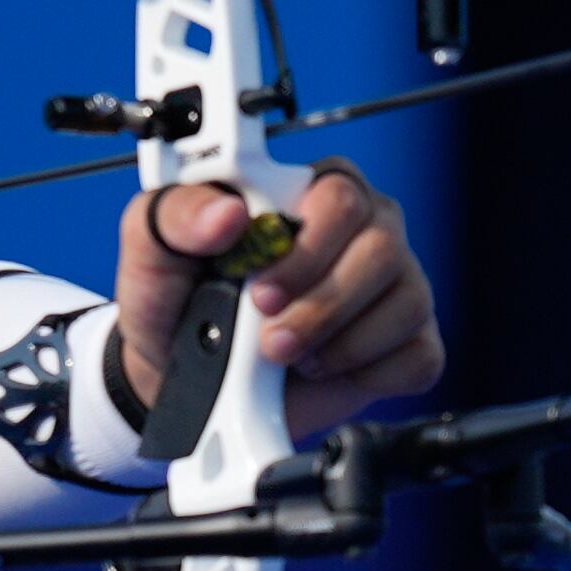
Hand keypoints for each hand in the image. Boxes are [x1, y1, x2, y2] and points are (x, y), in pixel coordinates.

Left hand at [112, 162, 444, 439]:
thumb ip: (176, 213)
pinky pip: (418, 355)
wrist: (178, 379)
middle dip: (321, 303)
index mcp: (307, 191)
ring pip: (407, 303)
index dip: (308, 245)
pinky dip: (368, 374)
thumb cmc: (173, 301)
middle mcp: (361, 229)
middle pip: (382, 247)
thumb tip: (228, 212)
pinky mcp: (407, 342)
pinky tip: (324, 371)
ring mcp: (393, 285)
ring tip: (285, 356)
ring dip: (339, 344)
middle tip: (270, 337)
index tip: (259, 289)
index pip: (340, 192)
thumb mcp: (151, 247)